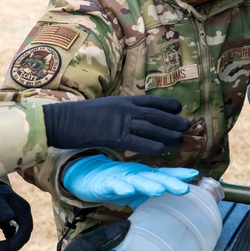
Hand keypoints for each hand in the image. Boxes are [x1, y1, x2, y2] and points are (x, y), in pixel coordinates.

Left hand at [0, 180, 33, 250]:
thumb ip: (1, 208)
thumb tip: (9, 218)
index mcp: (22, 208)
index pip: (26, 228)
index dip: (19, 240)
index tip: (9, 249)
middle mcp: (23, 216)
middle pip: (22, 236)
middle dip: (9, 246)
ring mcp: (18, 221)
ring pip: (17, 240)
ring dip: (6, 249)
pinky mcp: (12, 226)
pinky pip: (11, 239)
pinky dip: (4, 246)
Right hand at [43, 95, 190, 156]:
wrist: (61, 120)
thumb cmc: (78, 116)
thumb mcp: (103, 108)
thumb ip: (118, 111)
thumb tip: (129, 116)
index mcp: (122, 100)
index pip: (149, 101)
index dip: (166, 105)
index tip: (179, 108)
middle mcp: (124, 108)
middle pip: (155, 114)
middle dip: (173, 120)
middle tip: (188, 125)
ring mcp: (120, 121)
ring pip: (151, 127)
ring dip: (168, 133)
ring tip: (181, 139)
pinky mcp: (114, 136)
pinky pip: (138, 141)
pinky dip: (152, 145)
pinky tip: (162, 150)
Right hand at [62, 154, 198, 207]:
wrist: (89, 175)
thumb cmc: (118, 182)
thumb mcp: (140, 189)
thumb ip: (154, 195)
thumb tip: (174, 207)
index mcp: (146, 176)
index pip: (165, 175)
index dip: (179, 174)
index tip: (195, 175)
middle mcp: (137, 175)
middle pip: (156, 178)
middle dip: (170, 182)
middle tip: (184, 189)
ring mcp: (122, 178)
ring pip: (137, 182)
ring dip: (148, 185)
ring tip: (159, 190)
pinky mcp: (106, 184)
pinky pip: (114, 186)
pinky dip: (120, 187)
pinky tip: (127, 190)